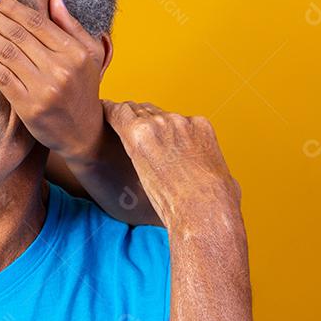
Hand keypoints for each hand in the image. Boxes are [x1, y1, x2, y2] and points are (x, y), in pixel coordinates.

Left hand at [0, 0, 109, 161]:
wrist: (83, 132)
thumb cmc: (84, 89)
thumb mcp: (89, 55)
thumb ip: (71, 26)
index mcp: (74, 52)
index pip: (36, 22)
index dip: (10, 6)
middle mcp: (60, 68)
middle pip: (17, 34)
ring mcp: (44, 88)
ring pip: (6, 52)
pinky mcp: (29, 106)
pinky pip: (2, 77)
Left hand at [102, 100, 241, 231]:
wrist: (205, 210)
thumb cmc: (216, 206)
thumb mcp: (223, 181)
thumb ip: (214, 172)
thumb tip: (218, 182)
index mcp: (201, 128)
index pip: (173, 119)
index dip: (159, 128)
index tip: (150, 137)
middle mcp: (180, 120)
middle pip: (151, 111)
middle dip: (138, 120)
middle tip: (123, 129)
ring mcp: (160, 124)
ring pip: (133, 111)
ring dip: (122, 118)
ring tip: (108, 121)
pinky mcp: (140, 133)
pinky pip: (117, 115)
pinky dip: (107, 114)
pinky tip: (97, 114)